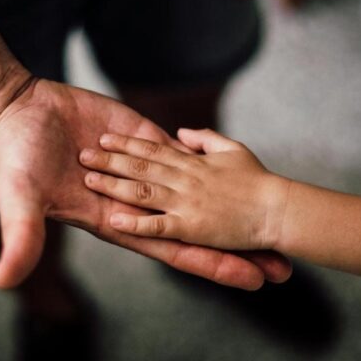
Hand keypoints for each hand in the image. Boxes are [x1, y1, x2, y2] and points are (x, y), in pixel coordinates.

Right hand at [0, 80, 291, 289]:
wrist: (17, 114)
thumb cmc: (15, 162)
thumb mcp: (19, 201)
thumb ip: (20, 238)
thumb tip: (4, 281)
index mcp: (116, 221)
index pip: (175, 250)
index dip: (212, 265)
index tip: (251, 280)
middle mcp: (137, 201)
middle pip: (197, 228)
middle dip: (236, 247)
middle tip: (281, 266)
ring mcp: (143, 169)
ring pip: (197, 191)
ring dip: (232, 204)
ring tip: (271, 217)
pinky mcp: (142, 137)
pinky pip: (182, 152)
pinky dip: (209, 160)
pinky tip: (239, 169)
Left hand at [79, 129, 290, 249]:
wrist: (278, 209)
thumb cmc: (259, 180)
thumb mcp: (232, 149)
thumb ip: (205, 139)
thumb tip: (181, 133)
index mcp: (193, 162)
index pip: (152, 149)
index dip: (126, 143)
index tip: (105, 137)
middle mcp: (184, 179)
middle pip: (140, 166)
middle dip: (109, 160)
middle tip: (82, 154)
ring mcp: (186, 203)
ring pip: (142, 191)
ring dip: (113, 184)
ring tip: (88, 179)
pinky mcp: (191, 228)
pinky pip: (158, 226)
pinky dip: (135, 223)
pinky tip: (114, 219)